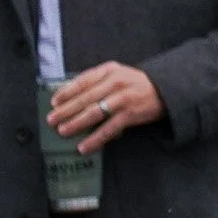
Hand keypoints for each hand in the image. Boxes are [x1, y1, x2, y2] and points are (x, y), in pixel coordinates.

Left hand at [48, 62, 164, 153]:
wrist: (166, 90)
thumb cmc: (136, 84)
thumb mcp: (118, 74)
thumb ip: (98, 80)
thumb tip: (71, 96)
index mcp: (109, 70)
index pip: (82, 81)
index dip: (66, 92)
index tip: (53, 102)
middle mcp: (115, 82)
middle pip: (85, 98)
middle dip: (66, 110)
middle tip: (51, 120)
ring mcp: (122, 98)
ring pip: (93, 113)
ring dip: (75, 123)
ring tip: (63, 131)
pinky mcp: (130, 114)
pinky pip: (108, 129)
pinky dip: (94, 139)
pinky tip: (83, 147)